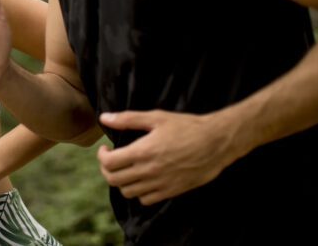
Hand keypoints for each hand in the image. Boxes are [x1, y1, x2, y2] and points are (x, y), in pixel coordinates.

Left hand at [97, 109, 238, 204]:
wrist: (216, 143)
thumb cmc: (187, 127)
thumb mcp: (156, 117)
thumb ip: (127, 119)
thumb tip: (104, 118)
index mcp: (142, 152)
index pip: (108, 163)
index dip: (101, 156)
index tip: (106, 148)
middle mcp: (149, 171)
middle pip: (114, 179)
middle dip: (107, 169)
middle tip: (112, 159)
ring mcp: (160, 184)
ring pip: (128, 192)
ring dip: (121, 181)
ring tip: (126, 168)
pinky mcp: (172, 191)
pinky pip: (146, 200)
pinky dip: (139, 192)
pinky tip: (142, 178)